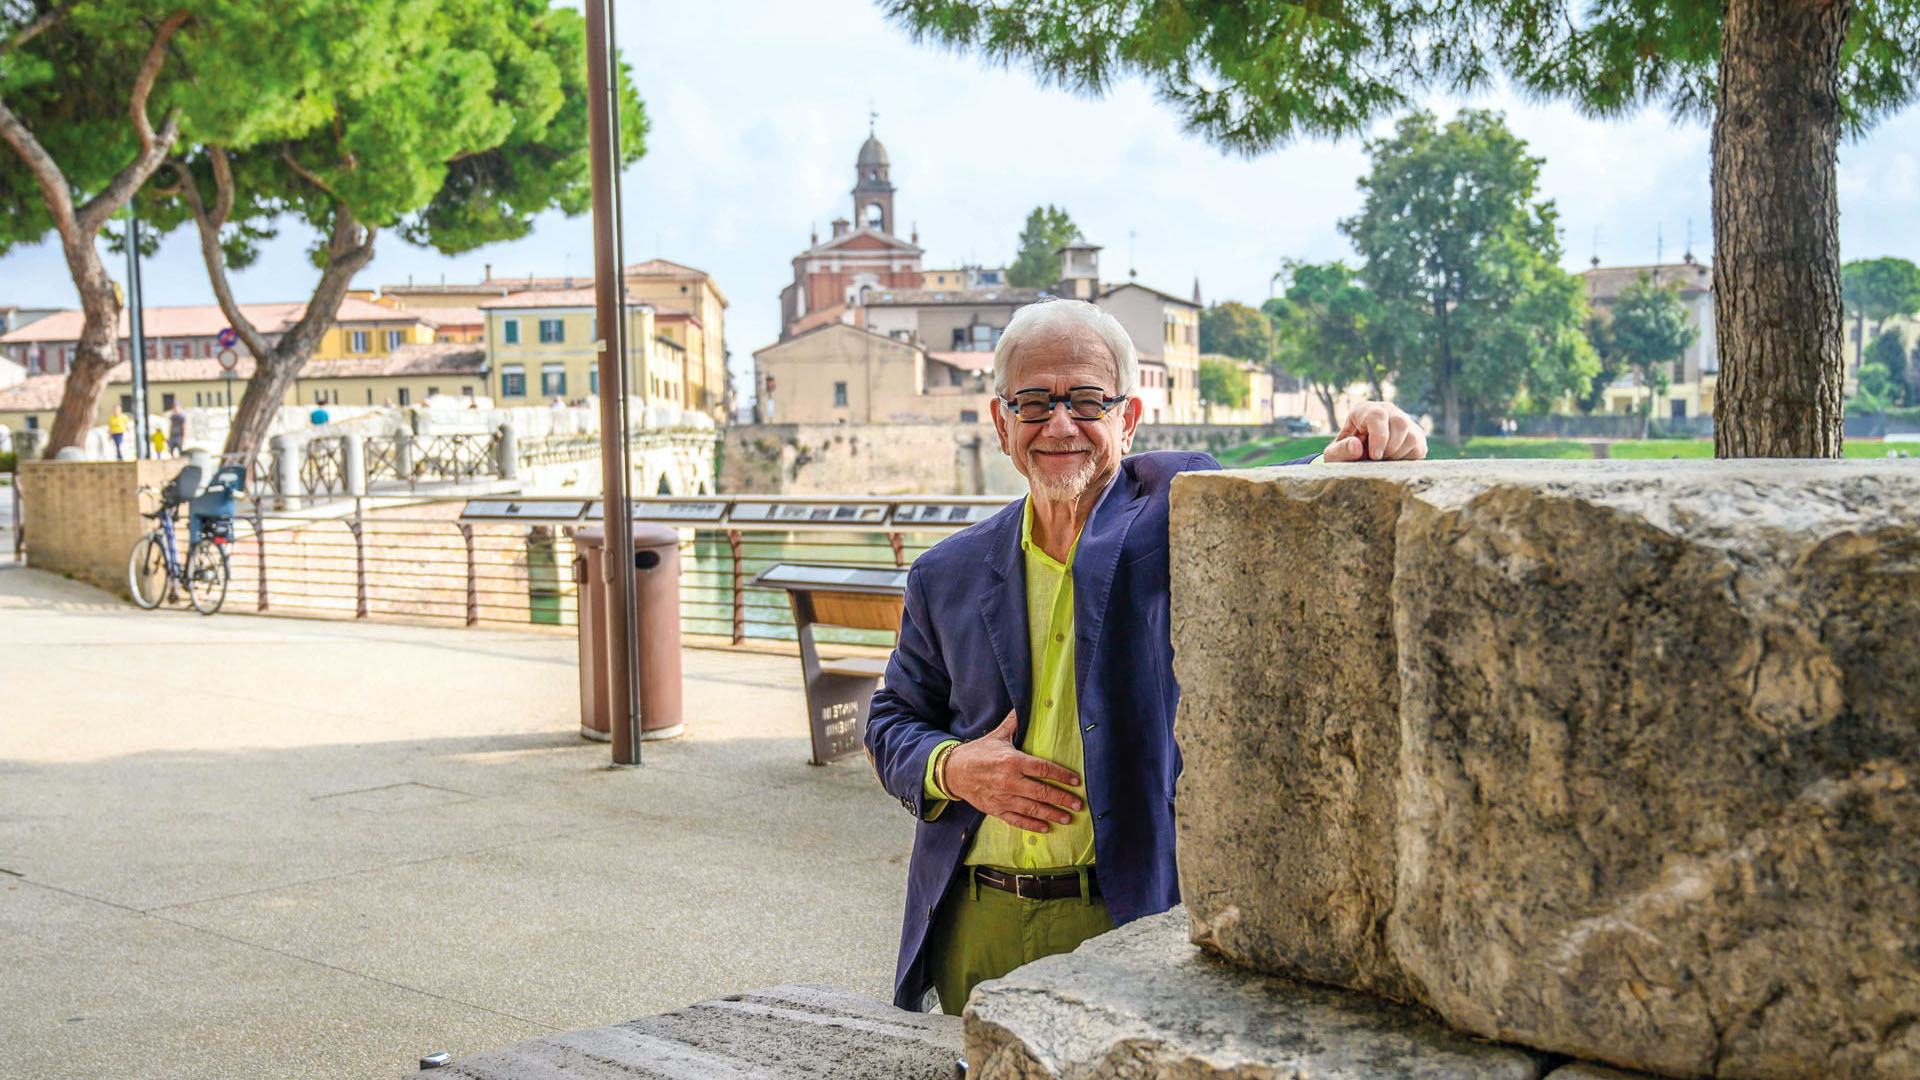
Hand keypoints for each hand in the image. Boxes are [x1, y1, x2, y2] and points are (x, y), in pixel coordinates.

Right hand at [941, 711, 1082, 832]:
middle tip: (1079, 805)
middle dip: (1063, 799)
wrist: (953, 771)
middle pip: (1042, 792)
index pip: (1044, 769)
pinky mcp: (996, 809)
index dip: (1062, 776)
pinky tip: (1046, 828)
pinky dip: (1032, 825)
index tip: (1076, 782)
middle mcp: (1010, 781)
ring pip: (1033, 809)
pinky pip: (1017, 820)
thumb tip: (1025, 703)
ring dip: (1052, 814)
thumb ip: (1014, 722)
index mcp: (1013, 761)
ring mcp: (1003, 797)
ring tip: (1068, 818)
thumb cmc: (978, 752)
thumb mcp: (997, 735)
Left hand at [1324, 401, 1427, 462]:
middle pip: (1400, 423)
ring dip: (1397, 454)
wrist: (1359, 461)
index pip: (1377, 415)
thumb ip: (1341, 450)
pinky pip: (1418, 448)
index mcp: (1365, 410)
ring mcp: (1405, 421)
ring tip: (1382, 460)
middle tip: (1377, 460)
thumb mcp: (1335, 455)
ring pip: (1411, 436)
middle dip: (1389, 448)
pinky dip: (1405, 459)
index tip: (1375, 456)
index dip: (1379, 437)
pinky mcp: (1417, 436)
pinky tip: (1392, 460)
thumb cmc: (1345, 454)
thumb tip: (1356, 446)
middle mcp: (1387, 410)